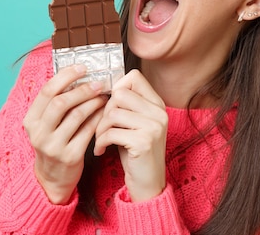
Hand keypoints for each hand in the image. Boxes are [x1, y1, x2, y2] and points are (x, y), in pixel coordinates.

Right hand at [22, 65, 107, 203]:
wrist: (53, 178)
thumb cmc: (53, 142)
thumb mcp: (46, 124)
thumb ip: (55, 102)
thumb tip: (77, 73)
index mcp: (30, 120)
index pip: (46, 91)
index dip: (66, 76)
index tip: (82, 67)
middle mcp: (39, 133)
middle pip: (61, 102)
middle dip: (82, 89)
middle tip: (98, 83)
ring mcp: (54, 146)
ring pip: (77, 116)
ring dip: (93, 102)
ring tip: (103, 95)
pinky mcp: (71, 156)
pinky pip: (88, 131)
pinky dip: (98, 117)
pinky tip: (104, 111)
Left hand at [94, 70, 167, 201]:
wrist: (148, 184)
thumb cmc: (135, 152)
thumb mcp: (134, 124)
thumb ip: (125, 105)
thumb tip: (100, 88)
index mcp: (157, 104)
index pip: (133, 77)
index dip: (116, 88)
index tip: (109, 105)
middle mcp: (159, 112)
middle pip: (120, 94)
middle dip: (104, 110)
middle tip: (102, 127)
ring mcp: (154, 126)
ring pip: (113, 113)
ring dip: (100, 128)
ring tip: (100, 139)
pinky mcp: (144, 142)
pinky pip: (111, 132)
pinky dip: (101, 141)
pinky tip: (102, 150)